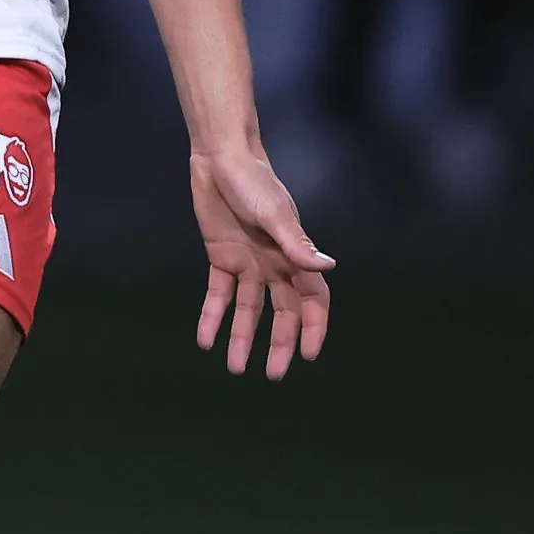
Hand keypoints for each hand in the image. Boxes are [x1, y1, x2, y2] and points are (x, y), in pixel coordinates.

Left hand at [188, 149, 333, 378]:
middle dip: (278, 343)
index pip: (313, 300)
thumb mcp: (275, 214)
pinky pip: (218, 294)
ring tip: (235, 367)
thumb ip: (297, 243)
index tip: (309, 355)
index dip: (313, 327)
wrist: (221, 159)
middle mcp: (274, 264)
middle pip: (281, 312)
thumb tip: (328, 267)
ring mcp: (248, 262)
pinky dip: (213, 317)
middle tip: (272, 374)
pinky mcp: (221, 257)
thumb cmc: (255, 182)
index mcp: (294, 256)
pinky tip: (205, 340)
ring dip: (243, 337)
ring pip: (249, 310)